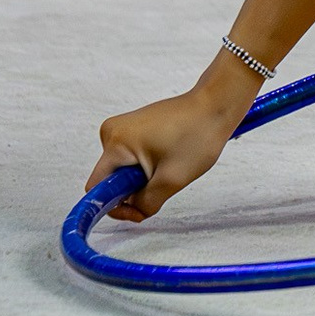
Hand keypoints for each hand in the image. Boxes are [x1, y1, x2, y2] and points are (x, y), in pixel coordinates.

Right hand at [84, 79, 249, 221]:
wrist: (217, 104)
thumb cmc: (198, 134)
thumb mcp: (171, 180)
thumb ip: (145, 203)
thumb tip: (133, 211)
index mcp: (115, 142)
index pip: (97, 187)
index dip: (115, 205)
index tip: (138, 210)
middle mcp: (112, 131)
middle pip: (112, 178)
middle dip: (135, 188)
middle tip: (164, 183)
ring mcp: (124, 126)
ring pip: (124, 169)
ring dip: (144, 176)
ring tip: (170, 165)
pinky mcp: (135, 126)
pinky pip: (132, 157)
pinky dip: (148, 164)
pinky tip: (170, 156)